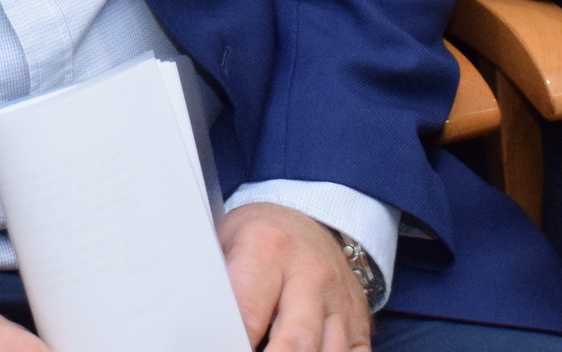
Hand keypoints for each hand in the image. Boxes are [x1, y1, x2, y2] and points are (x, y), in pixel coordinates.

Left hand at [220, 203, 371, 351]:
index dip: (233, 341)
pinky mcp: (359, 322)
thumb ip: (219, 283)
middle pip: (295, 340)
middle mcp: (311, 275)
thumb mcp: (226, 243)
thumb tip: (202, 322)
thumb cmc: (259, 238)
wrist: (304, 221)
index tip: (222, 344)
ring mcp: (339, 300)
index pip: (248, 313)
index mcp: (269, 248)